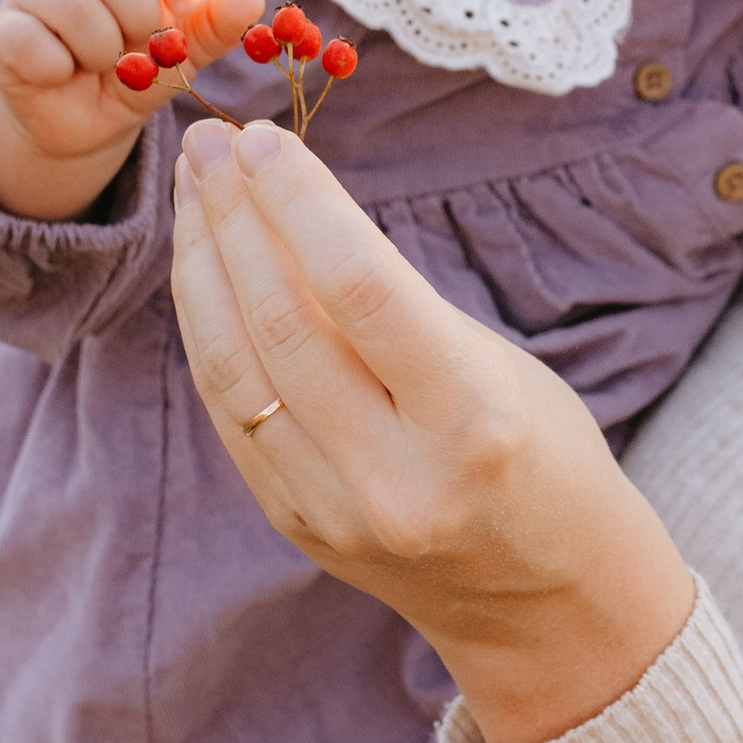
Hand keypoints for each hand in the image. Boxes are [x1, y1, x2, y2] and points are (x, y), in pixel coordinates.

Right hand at [0, 0, 260, 222]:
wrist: (83, 125)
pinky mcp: (2, 34)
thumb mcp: (180, 57)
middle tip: (141, 46)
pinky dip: (56, 66)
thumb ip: (212, 28)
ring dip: (99, 46)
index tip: (185, 9)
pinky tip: (62, 75)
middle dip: (137, 12)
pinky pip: (28, 39)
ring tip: (103, 66)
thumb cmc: (134, 75)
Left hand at [168, 116, 696, 742]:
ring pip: (234, 367)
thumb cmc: (545, 456)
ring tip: (196, 188)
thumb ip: (396, 307)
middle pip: (281, 323)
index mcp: (472, 421)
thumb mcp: (501, 368)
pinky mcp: (295, 525)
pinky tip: (205, 269)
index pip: (360, 288)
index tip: (263, 139)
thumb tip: (289, 207)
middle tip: (211, 142)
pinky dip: (209, 330)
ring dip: (203, 265)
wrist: (547, 603)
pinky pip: (232, 411)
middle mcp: (396, 476)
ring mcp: (335, 510)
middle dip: (234, 218)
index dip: (299, 203)